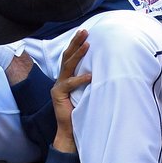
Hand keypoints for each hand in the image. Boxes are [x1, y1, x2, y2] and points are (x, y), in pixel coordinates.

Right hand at [51, 29, 90, 152]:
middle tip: (84, 31)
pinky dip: (80, 79)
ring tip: (87, 44)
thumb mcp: (86, 92)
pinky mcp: (58, 95)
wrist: (70, 131)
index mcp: (66, 77)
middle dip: (76, 42)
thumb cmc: (80, 112)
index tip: (85, 33)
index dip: (76, 44)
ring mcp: (58, 86)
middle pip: (67, 56)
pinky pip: (70, 84)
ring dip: (78, 54)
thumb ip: (88, 81)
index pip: (70, 56)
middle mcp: (61, 79)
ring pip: (67, 66)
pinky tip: (90, 76)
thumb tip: (103, 69)